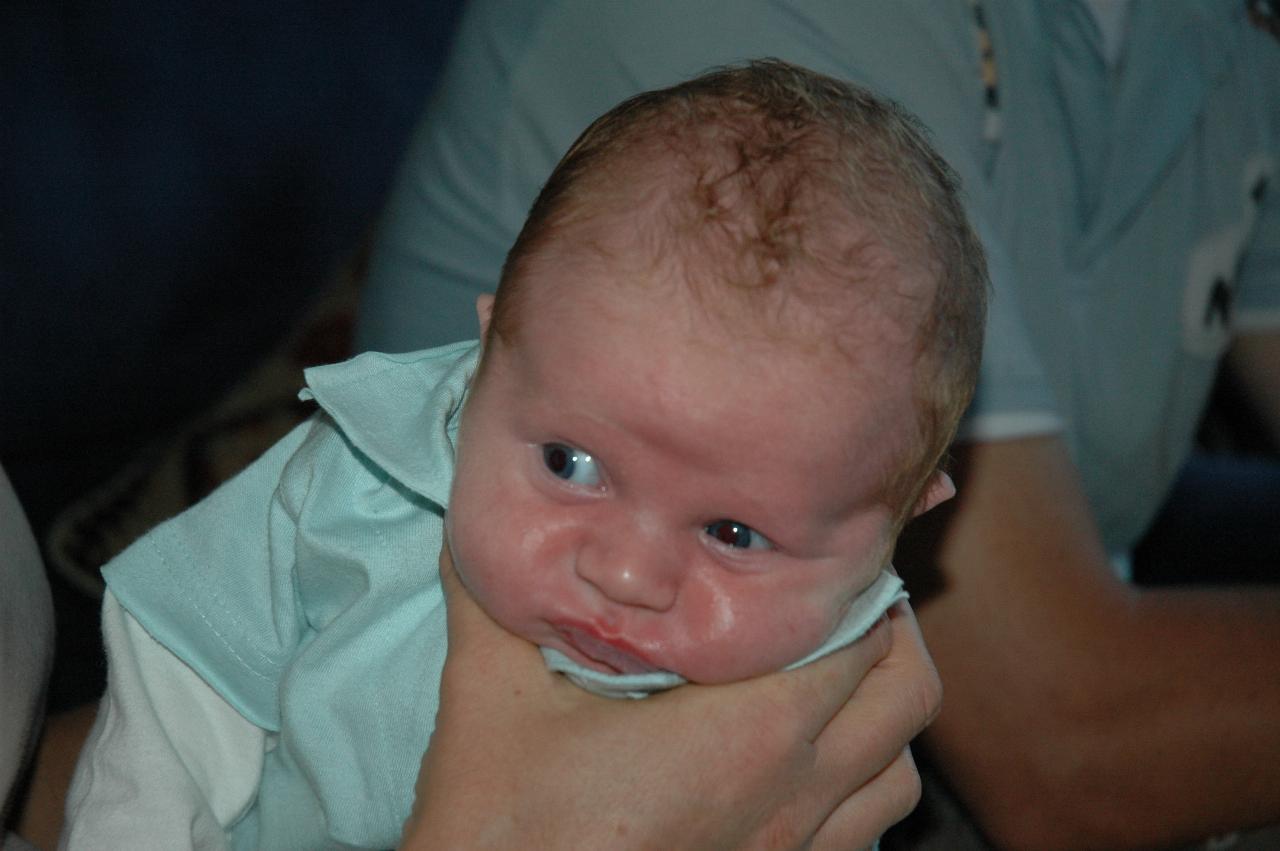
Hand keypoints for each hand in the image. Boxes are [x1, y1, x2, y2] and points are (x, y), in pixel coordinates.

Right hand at [400, 544, 940, 849]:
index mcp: (745, 732)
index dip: (853, 583)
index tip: (820, 555)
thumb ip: (495, 599)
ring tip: (831, 684)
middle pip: (905, 696)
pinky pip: (863, 838)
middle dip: (889, 636)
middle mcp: (790, 795)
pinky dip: (860, 792)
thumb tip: (480, 526)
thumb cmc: (502, 823)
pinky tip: (803, 770)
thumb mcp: (492, 692)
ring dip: (881, 719)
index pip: (859, 636)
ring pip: (899, 775)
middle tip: (839, 604)